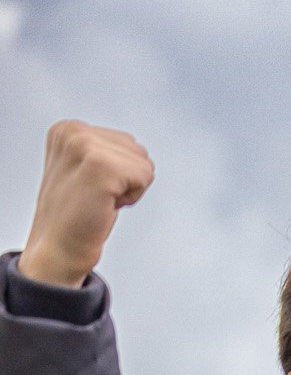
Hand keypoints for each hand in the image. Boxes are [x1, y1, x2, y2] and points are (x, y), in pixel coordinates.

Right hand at [18, 122, 153, 287]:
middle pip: (139, 151)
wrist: (59, 245)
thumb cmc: (75, 213)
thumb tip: (134, 146)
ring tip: (100, 199)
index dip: (119, 171)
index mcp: (68, 129)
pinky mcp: (101, 165)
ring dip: (130, 188)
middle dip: (127, 178)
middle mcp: (73, 132)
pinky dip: (133, 197)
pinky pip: (146, 176)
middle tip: (97, 195)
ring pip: (145, 164)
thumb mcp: (82, 167)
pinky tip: (106, 204)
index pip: (127, 143)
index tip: (92, 186)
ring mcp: (85, 146)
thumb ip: (103, 148)